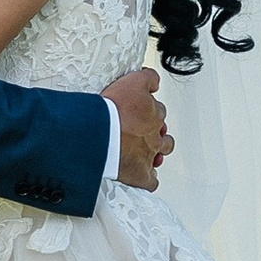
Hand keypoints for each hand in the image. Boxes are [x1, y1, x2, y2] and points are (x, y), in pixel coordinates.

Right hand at [102, 67, 170, 193]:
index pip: (158, 109)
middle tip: (142, 131)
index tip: (140, 111)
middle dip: (154, 130)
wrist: (98, 134)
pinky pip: (150, 181)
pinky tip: (143, 177)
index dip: (148, 110)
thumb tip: (155, 81)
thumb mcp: (131, 81)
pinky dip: (148, 179)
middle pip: (162, 131)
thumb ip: (147, 78)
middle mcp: (154, 134)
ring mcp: (148, 155)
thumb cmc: (110, 109)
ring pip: (161, 152)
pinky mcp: (139, 174)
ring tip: (147, 150)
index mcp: (152, 113)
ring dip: (156, 151)